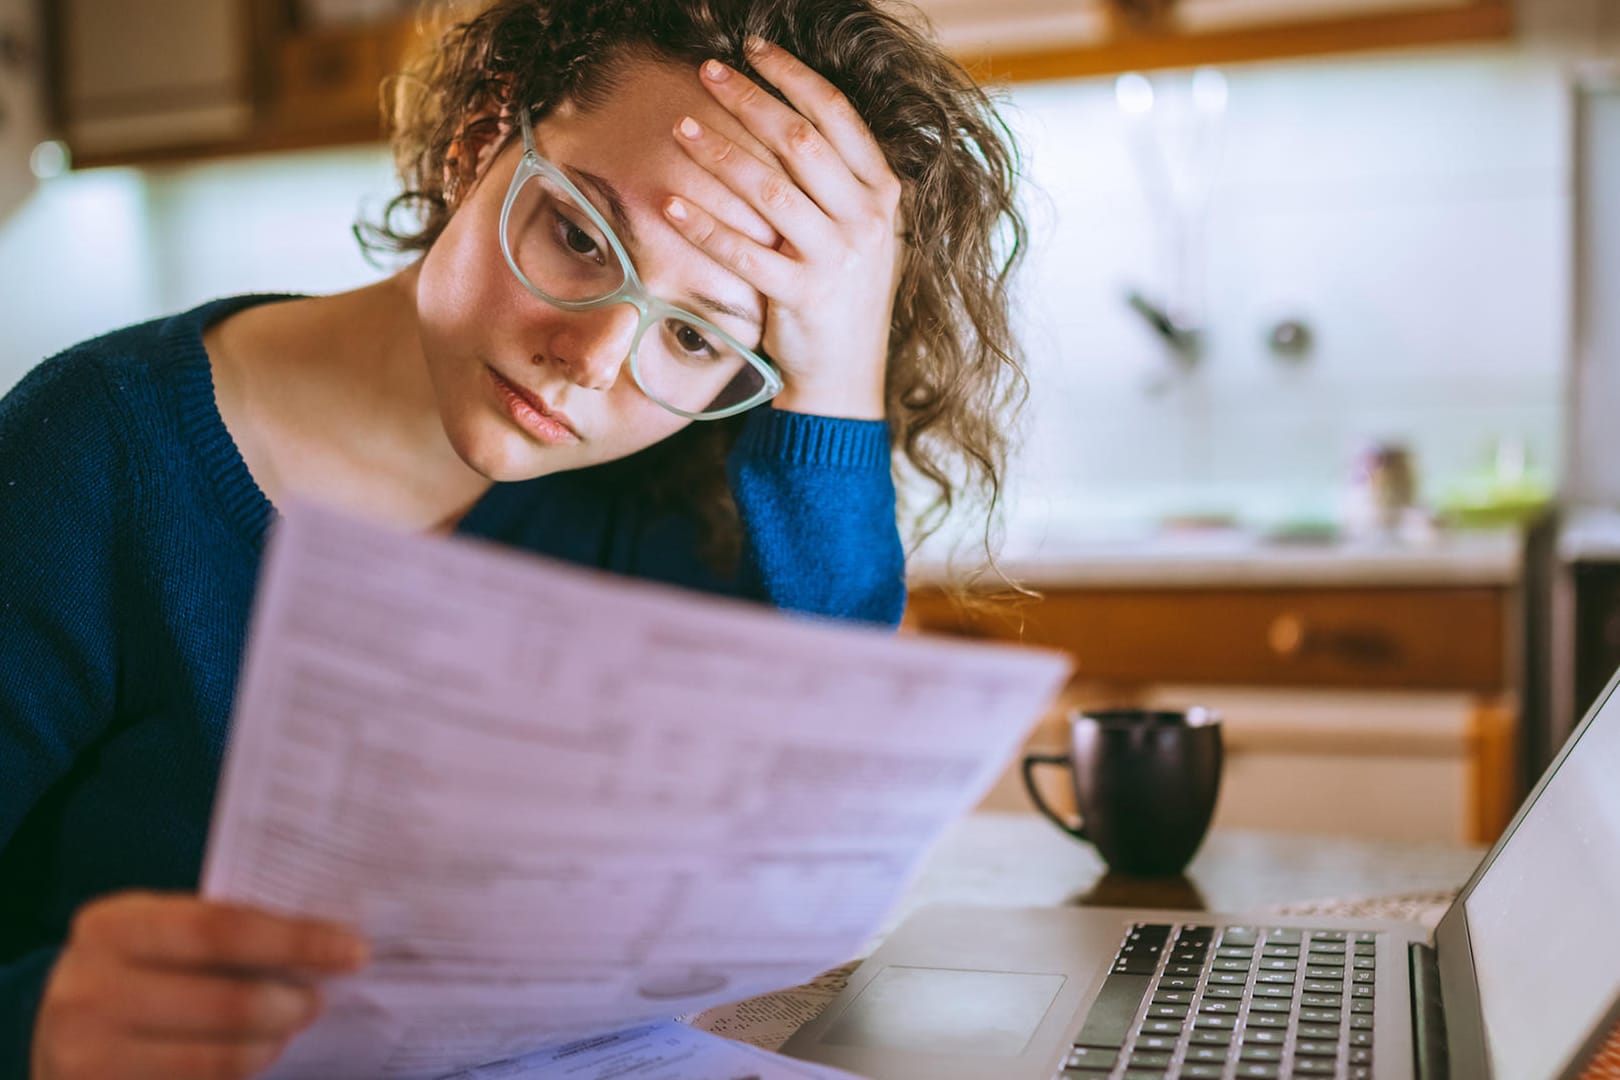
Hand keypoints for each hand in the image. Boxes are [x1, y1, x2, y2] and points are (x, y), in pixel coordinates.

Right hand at [32, 891, 367, 1079]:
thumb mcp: (162, 932)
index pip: (224, 929)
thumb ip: (226, 931)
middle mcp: (91, 990)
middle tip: (319, 997)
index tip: (352, 950)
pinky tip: (253, 1053)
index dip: (297, 941)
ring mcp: (90, 1054)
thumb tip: (327, 941)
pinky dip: (240, 1073)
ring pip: (221, 1059)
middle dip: (293, 1002)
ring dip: (272, 1043)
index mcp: (115, 926)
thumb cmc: (138, 967)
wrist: (60, 1027)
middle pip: (230, 1002)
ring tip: (288, 1025)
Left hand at [666, 37, 902, 420]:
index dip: (792, 76)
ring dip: (720, 154)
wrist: (847, 377)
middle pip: (800, 141)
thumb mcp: (859, 232)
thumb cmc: (841, 296)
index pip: (837, 116)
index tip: (752, 49)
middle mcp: (866, 221)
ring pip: (770, 190)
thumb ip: (836, 181)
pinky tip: (670, 204)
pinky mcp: (803, 297)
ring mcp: (837, 260)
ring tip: (681, 128)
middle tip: (707, 73)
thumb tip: (784, 116)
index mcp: (882, 195)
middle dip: (750, 99)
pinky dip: (704, 226)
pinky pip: (745, 253)